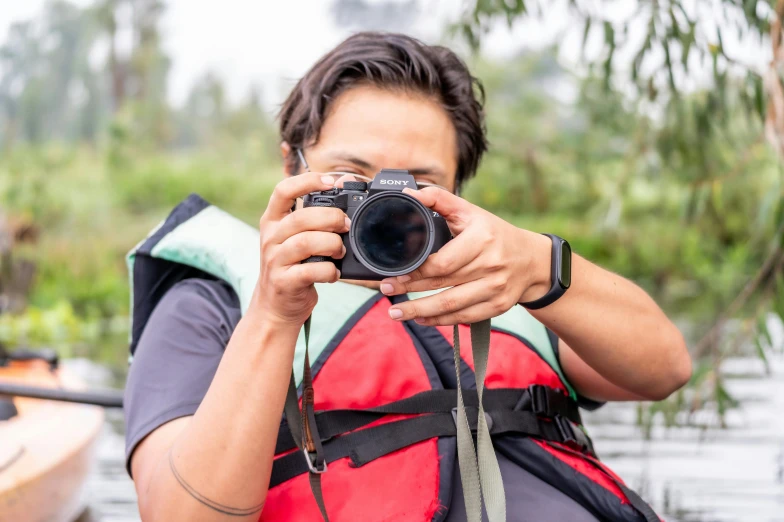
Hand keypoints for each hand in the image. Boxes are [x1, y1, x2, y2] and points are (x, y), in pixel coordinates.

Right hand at [251, 173, 349, 326]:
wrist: (276, 306)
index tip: (331, 182)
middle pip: (301, 218)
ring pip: (306, 243)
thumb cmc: (293, 266)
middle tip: (346, 225)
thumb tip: (345, 190)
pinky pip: (311, 270)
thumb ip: (315, 217)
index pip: (283, 190)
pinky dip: (329, 271)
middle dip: (331, 218)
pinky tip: (333, 273)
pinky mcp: (284, 281)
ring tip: (340, 251)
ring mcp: (275, 260)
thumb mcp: (296, 238)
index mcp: (273, 221)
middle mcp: (271, 237)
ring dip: (332, 244)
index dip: (308, 181)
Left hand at [379, 187, 550, 324]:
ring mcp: (495, 289)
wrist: (532, 261)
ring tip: (396, 313)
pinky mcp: (497, 307)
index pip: (443, 262)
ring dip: (420, 312)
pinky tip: (421, 319)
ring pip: (451, 306)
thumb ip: (440, 200)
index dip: (416, 271)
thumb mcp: (471, 212)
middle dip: (410, 289)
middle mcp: (491, 265)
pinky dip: (439, 321)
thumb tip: (410, 194)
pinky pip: (463, 318)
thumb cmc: (495, 234)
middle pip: (443, 284)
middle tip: (386, 290)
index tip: (394, 273)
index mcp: (482, 239)